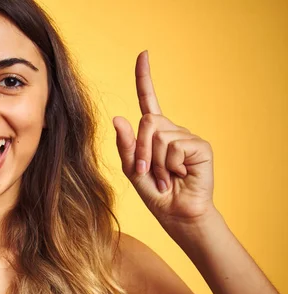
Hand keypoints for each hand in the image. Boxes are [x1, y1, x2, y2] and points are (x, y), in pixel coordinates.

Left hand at [113, 51, 214, 228]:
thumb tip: (118, 118)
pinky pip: (175, 146)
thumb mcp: (132, 170)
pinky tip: (180, 175)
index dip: (145, 78)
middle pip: (147, 122)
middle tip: (146, 172)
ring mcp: (187, 137)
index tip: (143, 55)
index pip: (148, 100)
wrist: (177, 213)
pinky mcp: (200, 146)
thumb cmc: (155, 193)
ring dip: (155, 162)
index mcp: (154, 133)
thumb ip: (126, 146)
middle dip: (140, 150)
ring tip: (166, 177)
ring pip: (159, 135)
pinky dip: (171, 165)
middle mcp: (171, 130)